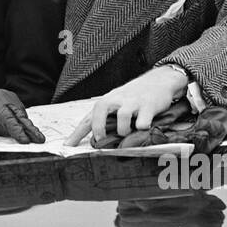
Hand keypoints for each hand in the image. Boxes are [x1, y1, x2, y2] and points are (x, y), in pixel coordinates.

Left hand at [0, 82, 44, 145]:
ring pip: (21, 113)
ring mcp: (7, 95)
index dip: (16, 130)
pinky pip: (19, 110)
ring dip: (28, 125)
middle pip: (18, 114)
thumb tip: (7, 133)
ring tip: (38, 137)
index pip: (6, 118)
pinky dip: (24, 120)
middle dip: (30, 129)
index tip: (24, 140)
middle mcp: (1, 95)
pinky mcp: (10, 97)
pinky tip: (30, 130)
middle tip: (39, 140)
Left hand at [65, 66, 187, 147]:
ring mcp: (133, 102)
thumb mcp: (115, 102)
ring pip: (123, 118)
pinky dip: (142, 126)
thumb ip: (104, 117)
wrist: (158, 81)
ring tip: (128, 132)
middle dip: (99, 128)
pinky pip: (143, 121)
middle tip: (101, 139)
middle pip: (100, 111)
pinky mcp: (149, 106)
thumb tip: (92, 137)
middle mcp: (117, 100)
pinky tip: (144, 127)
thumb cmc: (133, 96)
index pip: (88, 118)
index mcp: (107, 101)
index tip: (68, 145)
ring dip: (123, 130)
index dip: (77, 133)